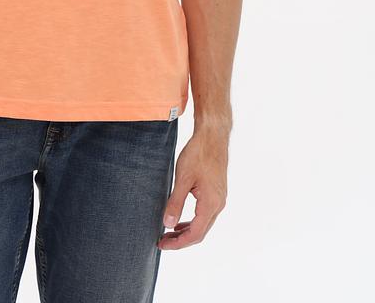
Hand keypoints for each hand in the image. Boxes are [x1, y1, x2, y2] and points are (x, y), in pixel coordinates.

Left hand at [157, 124, 228, 249]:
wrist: (213, 136)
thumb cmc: (198, 154)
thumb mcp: (183, 178)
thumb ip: (175, 202)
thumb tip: (167, 224)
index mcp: (211, 204)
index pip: (195, 234)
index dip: (178, 243)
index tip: (162, 244)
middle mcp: (218, 204)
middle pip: (200, 232)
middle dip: (181, 239)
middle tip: (162, 241)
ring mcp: (219, 198)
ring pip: (203, 224)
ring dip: (186, 231)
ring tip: (169, 232)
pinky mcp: (217, 192)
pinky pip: (205, 214)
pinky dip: (192, 220)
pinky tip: (180, 219)